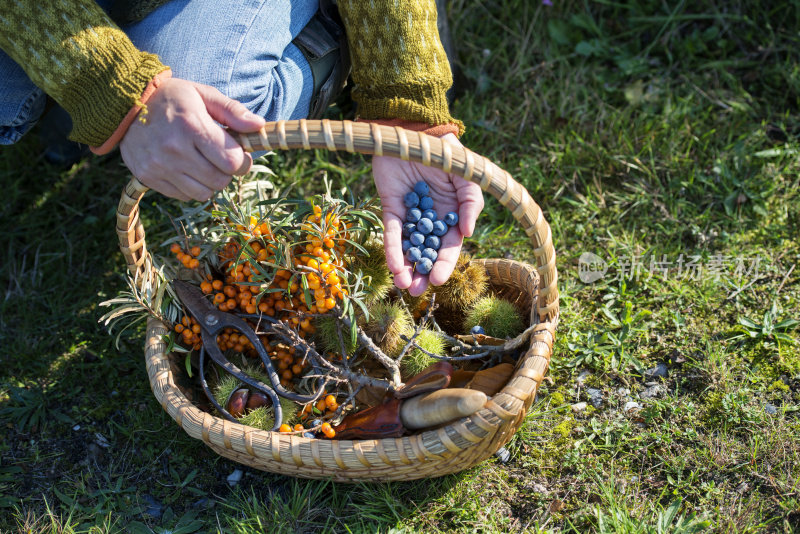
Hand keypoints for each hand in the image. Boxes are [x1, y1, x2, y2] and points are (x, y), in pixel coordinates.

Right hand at [120, 77, 265, 200]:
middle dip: (227, 172)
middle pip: (220, 181)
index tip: (238, 153)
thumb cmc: (172, 98)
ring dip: (209, 182)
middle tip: (220, 158)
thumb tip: (259, 125)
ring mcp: (159, 166)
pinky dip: (190, 187)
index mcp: (191, 126)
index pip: (232, 161)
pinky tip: (185, 168)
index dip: (242, 161)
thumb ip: (233, 111)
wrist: (124, 104)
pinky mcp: (148, 178)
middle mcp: (174, 149)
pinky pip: (184, 196)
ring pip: (203, 193)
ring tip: (202, 163)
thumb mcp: (203, 94)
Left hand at [373, 133, 483, 295]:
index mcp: (452, 216)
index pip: (449, 246)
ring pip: (408, 248)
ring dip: (406, 268)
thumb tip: (467, 233)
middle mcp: (431, 220)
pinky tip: (393, 266)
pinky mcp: (391, 207)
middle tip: (416, 291)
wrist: (414, 130)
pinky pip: (392, 232)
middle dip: (422, 273)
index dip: (444, 264)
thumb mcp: (466, 176)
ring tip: (403, 285)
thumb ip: (472, 203)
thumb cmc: (445, 153)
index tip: (437, 280)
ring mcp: (410, 215)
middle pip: (427, 253)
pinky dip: (392, 249)